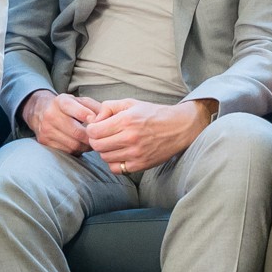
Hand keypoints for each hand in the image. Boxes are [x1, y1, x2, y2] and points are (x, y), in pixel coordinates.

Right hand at [22, 89, 99, 154]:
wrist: (40, 111)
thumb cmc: (67, 107)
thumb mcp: (80, 101)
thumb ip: (95, 108)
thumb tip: (107, 119)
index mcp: (61, 101)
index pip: (79, 112)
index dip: (92, 119)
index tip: (98, 123)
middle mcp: (51, 115)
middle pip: (77, 133)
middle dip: (91, 138)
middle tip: (99, 138)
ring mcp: (46, 130)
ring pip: (73, 145)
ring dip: (85, 146)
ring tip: (90, 142)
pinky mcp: (44, 141)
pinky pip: (66, 151)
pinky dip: (76, 150)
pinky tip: (79, 145)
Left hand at [86, 98, 210, 173]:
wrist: (179, 128)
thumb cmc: (154, 114)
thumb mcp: (131, 103)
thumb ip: (109, 107)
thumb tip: (94, 119)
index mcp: (126, 120)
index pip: (94, 131)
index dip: (91, 129)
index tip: (97, 127)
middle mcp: (130, 138)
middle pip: (97, 145)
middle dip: (96, 140)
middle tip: (103, 136)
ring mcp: (135, 154)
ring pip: (104, 157)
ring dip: (105, 151)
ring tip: (113, 143)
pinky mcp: (140, 165)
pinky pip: (116, 168)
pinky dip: (114, 162)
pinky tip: (120, 153)